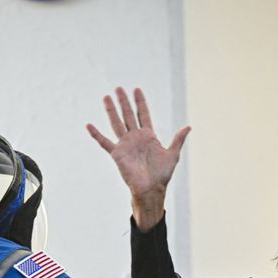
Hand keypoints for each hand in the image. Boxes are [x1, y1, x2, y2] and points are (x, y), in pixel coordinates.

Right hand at [86, 87, 189, 230]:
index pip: (143, 114)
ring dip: (111, 110)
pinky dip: (96, 134)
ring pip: (116, 123)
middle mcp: (135, 138)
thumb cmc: (162, 175)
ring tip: (106, 97)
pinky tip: (89, 125)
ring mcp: (125, 144)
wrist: (151, 189)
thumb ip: (178, 139)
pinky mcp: (117, 154)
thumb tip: (188, 126)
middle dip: (124, 101)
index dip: (140, 102)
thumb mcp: (172, 154)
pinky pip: (104, 142)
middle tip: (118, 88)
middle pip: (128, 115)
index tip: (136, 89)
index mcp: (148, 136)